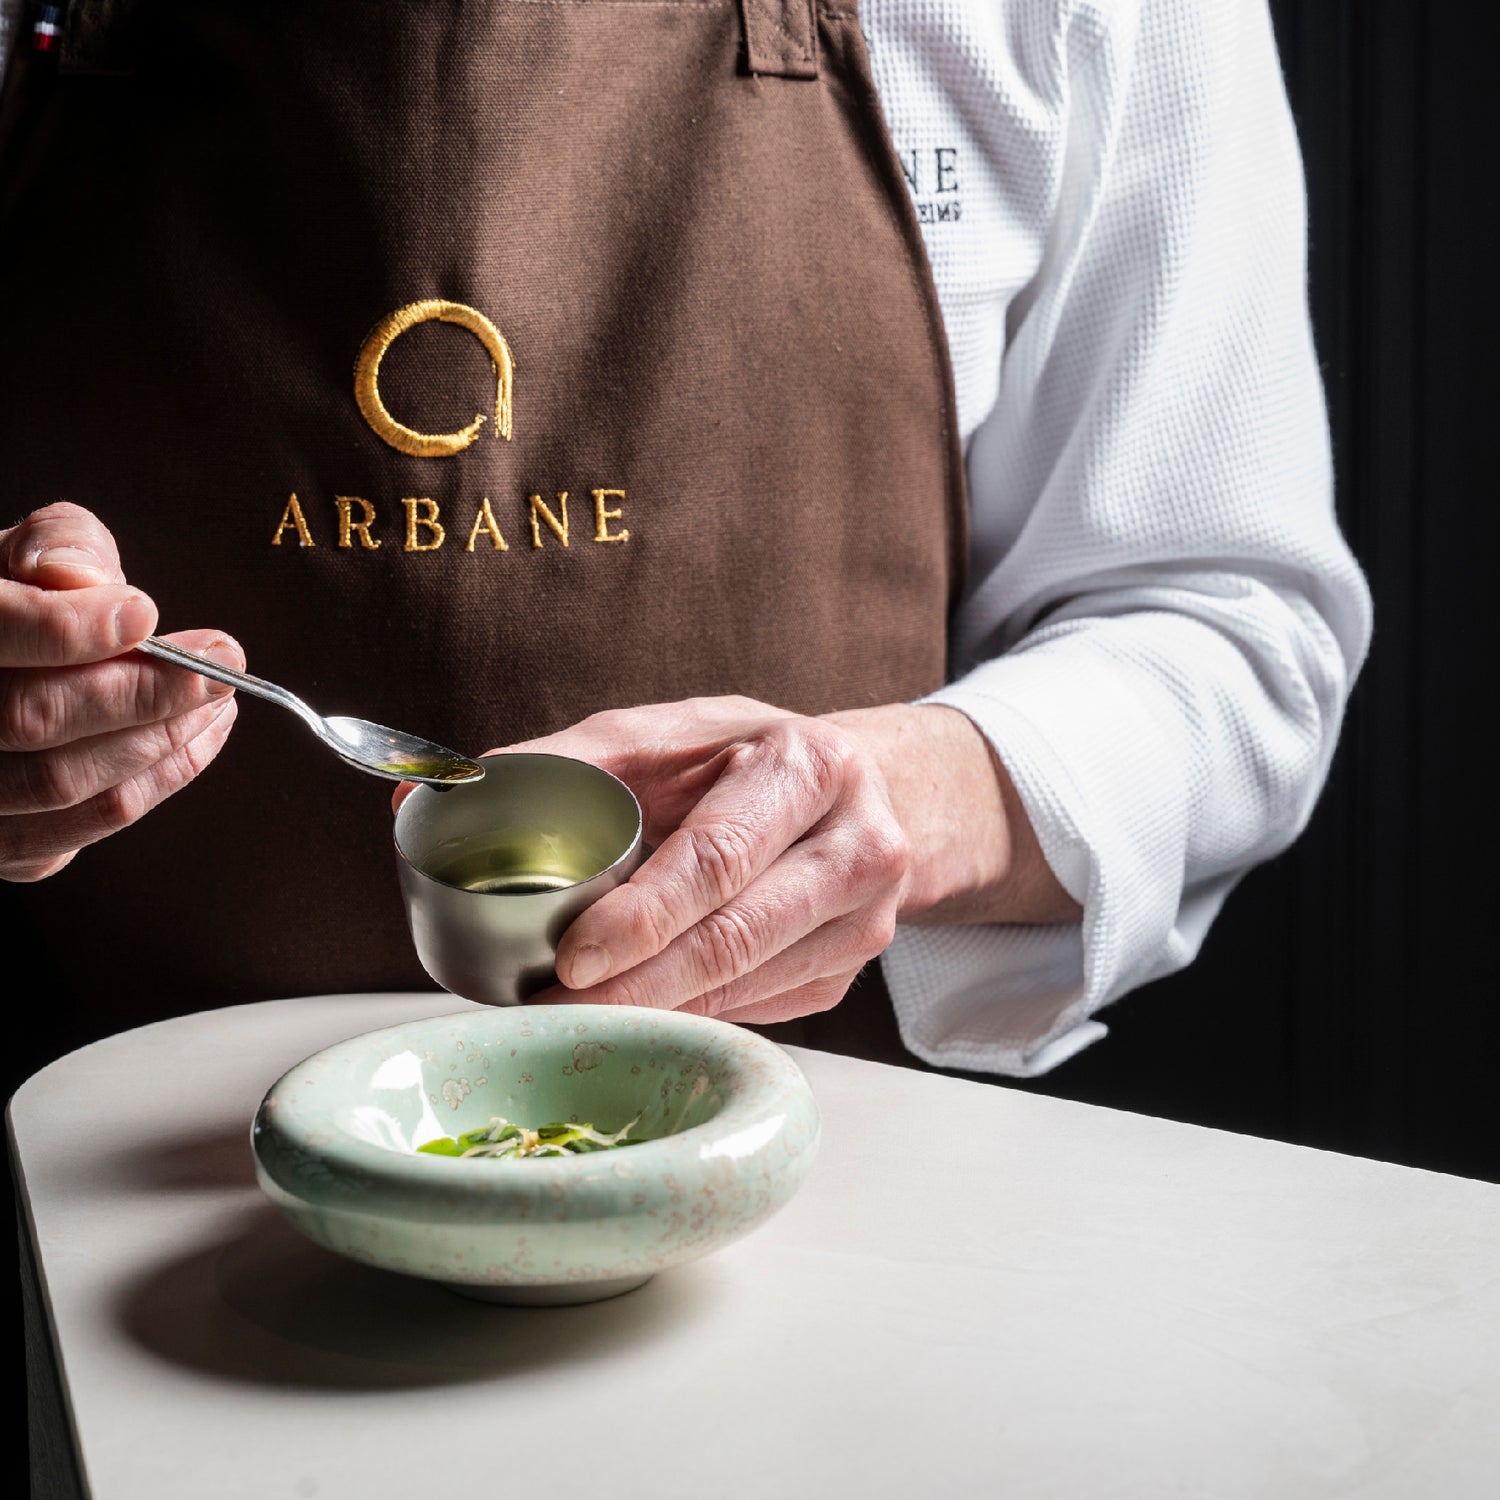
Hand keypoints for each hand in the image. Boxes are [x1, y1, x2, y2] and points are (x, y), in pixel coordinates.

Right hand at [0, 503, 241, 880]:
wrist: (7, 668)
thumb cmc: (18, 603)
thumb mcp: (27, 553)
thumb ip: (61, 546)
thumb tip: (89, 580)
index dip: (69, 629)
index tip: (146, 614)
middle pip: (32, 718)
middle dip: (143, 691)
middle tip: (221, 663)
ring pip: (62, 781)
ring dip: (162, 738)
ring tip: (219, 695)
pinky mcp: (3, 846)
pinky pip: (83, 826)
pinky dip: (157, 779)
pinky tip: (199, 736)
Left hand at [511, 698, 911, 1024]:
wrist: (860, 787)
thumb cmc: (744, 757)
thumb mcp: (664, 734)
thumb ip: (564, 763)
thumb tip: (440, 794)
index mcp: (810, 767)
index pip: (718, 858)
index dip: (642, 918)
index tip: (570, 959)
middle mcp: (859, 844)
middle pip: (736, 938)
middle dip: (635, 987)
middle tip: (552, 1014)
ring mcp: (866, 918)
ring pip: (748, 987)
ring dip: (658, 1011)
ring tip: (577, 1019)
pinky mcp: (851, 970)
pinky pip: (760, 1009)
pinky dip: (692, 1015)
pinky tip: (642, 1009)